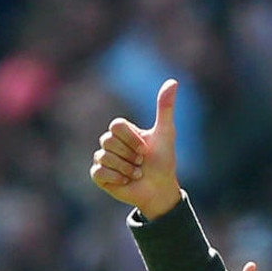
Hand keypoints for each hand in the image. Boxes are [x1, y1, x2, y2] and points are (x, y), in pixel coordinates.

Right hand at [90, 79, 182, 219]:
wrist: (160, 189)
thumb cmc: (163, 161)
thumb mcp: (165, 133)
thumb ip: (165, 108)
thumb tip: (173, 81)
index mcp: (123, 132)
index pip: (116, 125)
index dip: (131, 139)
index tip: (145, 149)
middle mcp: (110, 143)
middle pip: (108, 140)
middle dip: (130, 155)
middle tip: (141, 163)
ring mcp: (102, 159)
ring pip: (104, 156)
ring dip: (126, 168)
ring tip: (136, 174)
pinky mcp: (98, 176)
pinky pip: (98, 172)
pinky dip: (116, 178)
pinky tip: (126, 181)